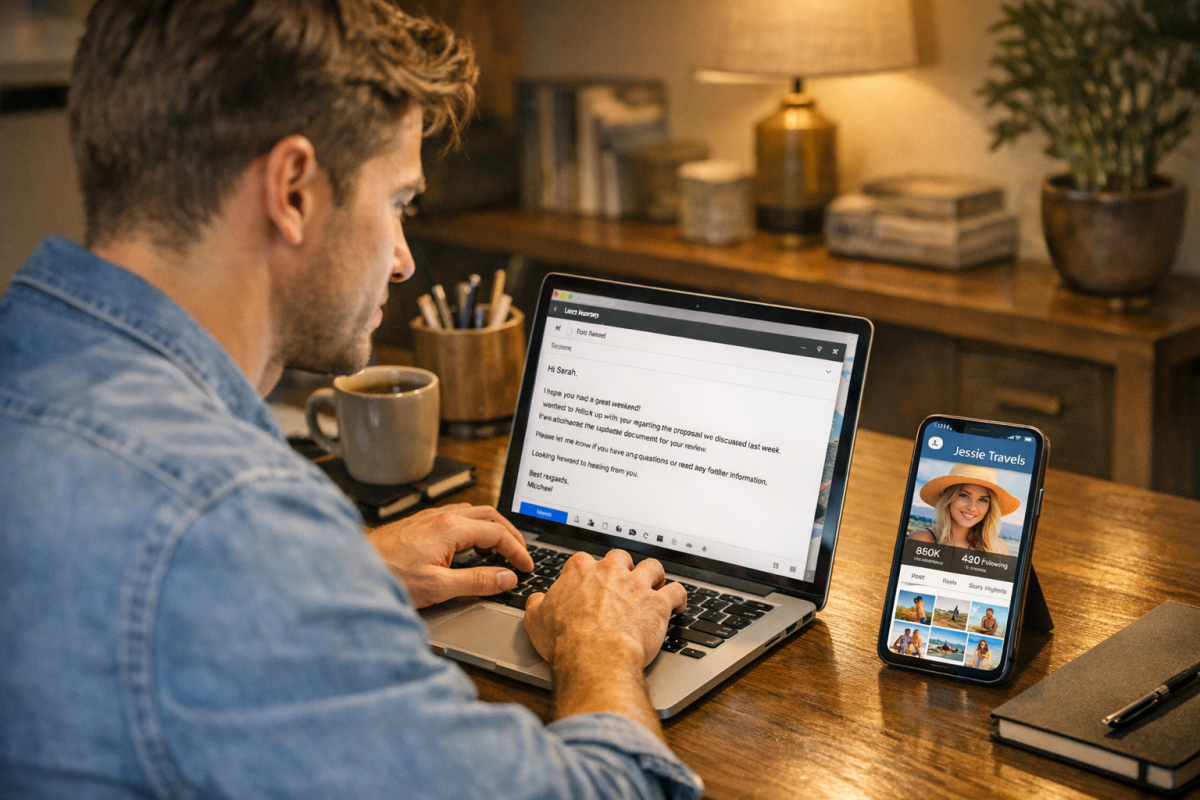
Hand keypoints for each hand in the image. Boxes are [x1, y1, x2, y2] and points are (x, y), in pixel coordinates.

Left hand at [365, 504, 533, 607]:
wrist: (350, 568)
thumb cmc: (387, 576)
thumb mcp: (438, 586)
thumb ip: (476, 581)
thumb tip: (506, 578)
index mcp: (450, 528)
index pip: (497, 533)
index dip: (517, 550)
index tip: (526, 566)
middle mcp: (441, 516)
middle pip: (489, 515)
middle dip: (510, 534)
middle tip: (521, 554)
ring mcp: (429, 517)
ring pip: (473, 513)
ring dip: (492, 528)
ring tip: (501, 549)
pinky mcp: (419, 523)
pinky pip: (457, 517)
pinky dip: (474, 529)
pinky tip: (469, 546)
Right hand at [523, 549, 686, 734]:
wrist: (593, 657)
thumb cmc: (565, 641)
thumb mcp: (536, 620)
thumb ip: (537, 604)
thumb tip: (537, 601)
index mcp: (580, 570)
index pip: (586, 560)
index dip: (590, 573)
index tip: (591, 583)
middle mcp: (610, 571)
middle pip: (621, 558)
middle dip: (624, 569)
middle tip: (623, 583)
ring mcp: (636, 585)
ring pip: (652, 567)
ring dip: (654, 576)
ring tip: (654, 586)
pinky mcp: (657, 603)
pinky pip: (676, 591)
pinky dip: (678, 597)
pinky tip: (677, 604)